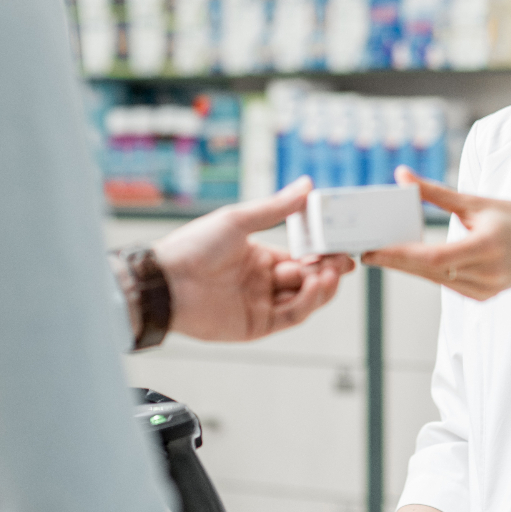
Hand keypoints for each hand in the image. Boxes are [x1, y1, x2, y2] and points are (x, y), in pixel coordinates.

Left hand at [155, 177, 354, 341]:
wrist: (167, 281)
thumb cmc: (194, 246)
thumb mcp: (239, 220)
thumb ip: (276, 208)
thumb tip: (306, 185)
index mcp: (259, 256)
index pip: (301, 256)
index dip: (322, 252)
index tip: (341, 245)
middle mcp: (262, 282)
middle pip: (307, 279)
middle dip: (328, 270)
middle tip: (343, 261)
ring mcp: (260, 304)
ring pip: (304, 300)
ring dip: (321, 287)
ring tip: (330, 273)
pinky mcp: (256, 326)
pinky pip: (290, 316)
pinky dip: (307, 302)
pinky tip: (313, 285)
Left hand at [363, 167, 510, 300]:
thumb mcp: (478, 202)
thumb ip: (437, 193)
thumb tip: (402, 175)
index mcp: (487, 247)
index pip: (434, 257)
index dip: (400, 255)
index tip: (373, 249)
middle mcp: (486, 273)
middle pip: (427, 271)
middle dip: (393, 260)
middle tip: (364, 249)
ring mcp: (483, 289)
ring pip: (433, 279)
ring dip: (405, 267)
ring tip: (378, 253)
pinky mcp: (480, 297)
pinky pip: (444, 283)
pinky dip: (425, 272)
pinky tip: (408, 262)